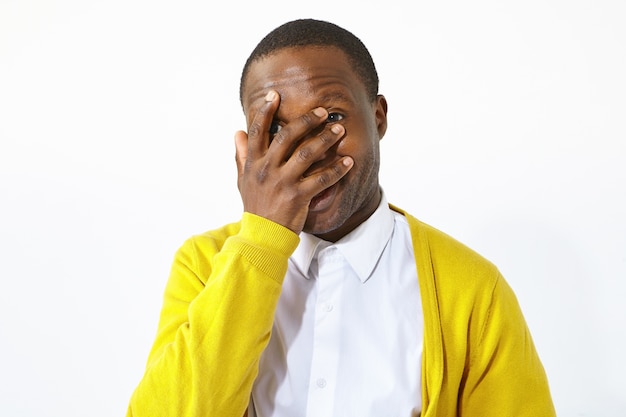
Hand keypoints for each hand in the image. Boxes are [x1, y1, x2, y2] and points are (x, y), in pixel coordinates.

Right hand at [234, 90, 353, 233]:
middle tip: (323, 112)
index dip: (265, 111)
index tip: (275, 95)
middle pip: (287, 136)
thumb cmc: (255, 205)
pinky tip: (348, 161)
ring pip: (306, 154)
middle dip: (306, 121)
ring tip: (339, 130)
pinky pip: (321, 179)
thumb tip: (238, 132)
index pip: (258, 131)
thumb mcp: (242, 180)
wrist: (261, 236)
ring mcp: (282, 183)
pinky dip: (337, 169)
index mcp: (253, 163)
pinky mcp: (298, 196)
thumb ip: (242, 155)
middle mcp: (266, 169)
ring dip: (325, 139)